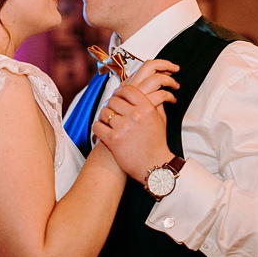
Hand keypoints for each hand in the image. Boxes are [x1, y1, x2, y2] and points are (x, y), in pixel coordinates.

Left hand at [91, 59, 177, 180]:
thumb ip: (154, 103)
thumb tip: (150, 91)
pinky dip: (98, 127)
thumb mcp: (160, 119)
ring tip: (108, 123)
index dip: (120, 92)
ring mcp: (123, 128)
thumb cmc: (157, 143)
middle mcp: (135, 115)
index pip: (127, 90)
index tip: (117, 97)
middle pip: (114, 100)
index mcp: (147, 108)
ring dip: (104, 117)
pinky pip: (97, 126)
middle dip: (111, 105)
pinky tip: (102, 131)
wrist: (155, 166)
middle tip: (112, 111)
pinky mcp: (113, 140)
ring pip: (104, 113)